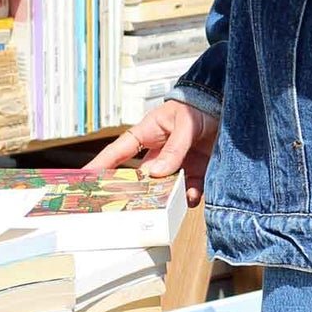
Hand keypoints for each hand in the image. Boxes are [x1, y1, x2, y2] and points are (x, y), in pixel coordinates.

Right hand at [87, 100, 219, 205]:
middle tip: (130, 205)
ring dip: (164, 197)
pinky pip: (187, 191)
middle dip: (134, 192)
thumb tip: (157, 172)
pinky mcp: (195, 173)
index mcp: (147, 134)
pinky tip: (191, 196)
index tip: (85, 178)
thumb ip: (174, 148)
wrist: (227, 106)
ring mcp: (176, 165)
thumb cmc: (199, 107)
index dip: (100, 165)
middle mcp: (159, 153)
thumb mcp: (185, 124)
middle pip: (139, 178)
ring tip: (166, 204)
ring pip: (163, 188)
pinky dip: (188, 197)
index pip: (118, 152)